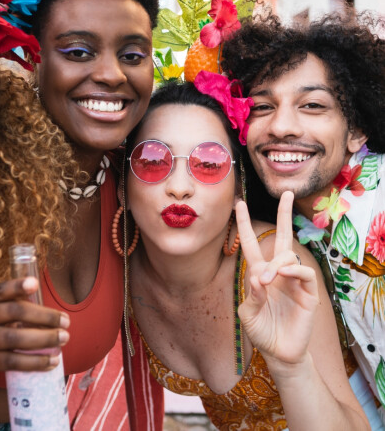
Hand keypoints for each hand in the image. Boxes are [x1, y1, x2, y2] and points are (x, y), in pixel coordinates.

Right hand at [0, 277, 69, 385]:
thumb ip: (12, 305)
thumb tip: (49, 310)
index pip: (1, 290)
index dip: (18, 286)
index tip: (36, 284)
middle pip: (16, 312)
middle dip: (44, 316)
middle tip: (66, 321)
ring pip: (16, 338)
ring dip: (44, 339)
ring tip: (64, 339)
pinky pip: (14, 361)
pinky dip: (35, 362)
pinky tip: (51, 361)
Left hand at [236, 191, 318, 366]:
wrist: (278, 354)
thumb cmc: (260, 331)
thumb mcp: (247, 312)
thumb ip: (251, 294)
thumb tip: (260, 276)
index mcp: (259, 273)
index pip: (251, 243)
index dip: (244, 224)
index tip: (239, 204)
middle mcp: (277, 272)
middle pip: (282, 237)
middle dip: (284, 215)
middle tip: (287, 194)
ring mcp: (293, 281)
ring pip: (289, 255)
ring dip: (276, 264)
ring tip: (267, 280)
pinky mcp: (308, 293)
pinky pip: (304, 273)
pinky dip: (294, 271)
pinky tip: (284, 275)